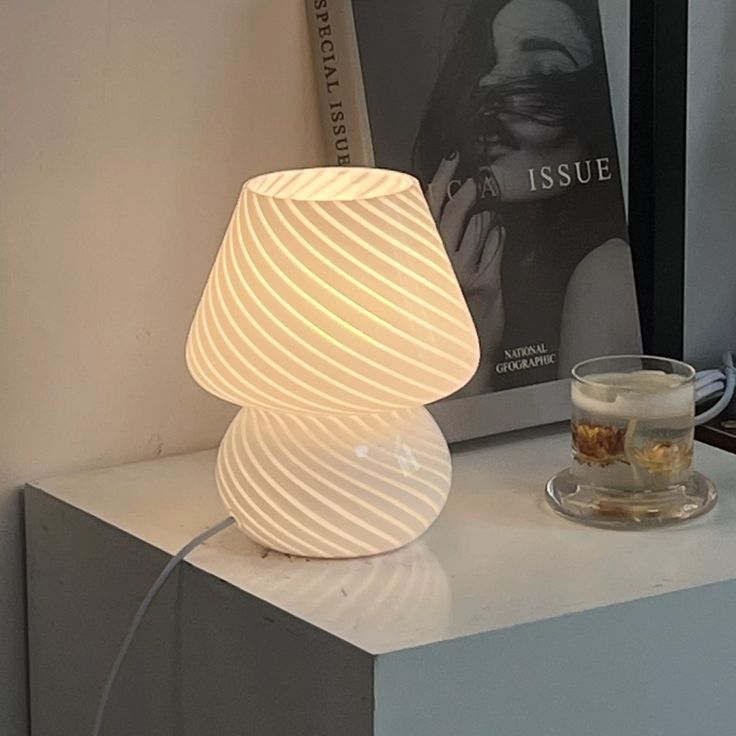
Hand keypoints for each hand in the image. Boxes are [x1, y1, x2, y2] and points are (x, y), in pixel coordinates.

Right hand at [428, 154, 504, 391]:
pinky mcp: (485, 284)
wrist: (450, 360)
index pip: (422, 212)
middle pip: (450, 215)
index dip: (437, 182)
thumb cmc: (429, 325)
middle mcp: (436, 266)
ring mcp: (461, 274)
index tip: (449, 162)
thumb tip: (424, 223)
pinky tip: (497, 234)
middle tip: (474, 182)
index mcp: (416, 262)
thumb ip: (419, 256)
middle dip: (464, 193)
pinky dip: (498, 237)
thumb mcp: (417, 287)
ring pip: (477, 229)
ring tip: (485, 214)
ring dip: (484, 218)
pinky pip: (495, 248)